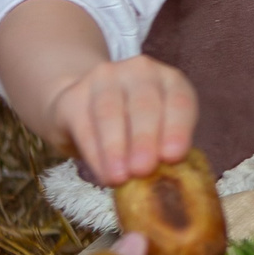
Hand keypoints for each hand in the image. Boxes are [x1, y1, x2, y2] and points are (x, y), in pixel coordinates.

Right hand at [44, 56, 197, 185]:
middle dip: (144, 139)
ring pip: (110, 112)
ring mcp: (104, 78)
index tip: (173, 156)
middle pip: (144, 104)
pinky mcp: (73, 95)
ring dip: (115, 148)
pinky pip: (84, 125)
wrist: (82, 108)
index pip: (179, 100)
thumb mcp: (158, 133)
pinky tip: (102, 174)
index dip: (177, 128)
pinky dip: (95, 153)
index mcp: (170, 81)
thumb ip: (165, 150)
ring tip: (119, 177)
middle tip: (143, 170)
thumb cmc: (132, 128)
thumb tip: (170, 182)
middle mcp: (139, 72)